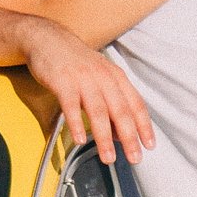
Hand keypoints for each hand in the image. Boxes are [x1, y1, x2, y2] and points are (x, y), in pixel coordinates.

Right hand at [18, 17, 154, 166]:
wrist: (47, 39)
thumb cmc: (75, 62)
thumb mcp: (99, 79)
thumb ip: (111, 105)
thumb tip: (121, 135)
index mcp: (115, 77)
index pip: (135, 104)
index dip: (144, 126)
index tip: (149, 145)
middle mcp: (103, 77)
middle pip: (120, 110)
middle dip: (129, 137)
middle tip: (134, 157)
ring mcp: (83, 79)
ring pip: (98, 111)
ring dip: (104, 137)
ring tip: (108, 157)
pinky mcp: (63, 81)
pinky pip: (71, 105)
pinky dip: (76, 123)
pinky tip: (80, 139)